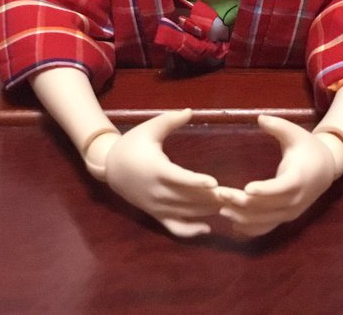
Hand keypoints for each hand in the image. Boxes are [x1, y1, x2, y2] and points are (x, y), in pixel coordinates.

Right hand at [94, 108, 220, 238]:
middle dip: (210, 198)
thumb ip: (171, 120)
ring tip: (227, 205)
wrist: (109, 166)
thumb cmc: (132, 144)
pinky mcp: (155, 214)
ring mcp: (156, 206)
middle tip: (232, 195)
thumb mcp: (150, 128)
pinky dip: (190, 231)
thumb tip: (191, 111)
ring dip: (206, 211)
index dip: (196, 181)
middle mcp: (156, 191)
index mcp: (156, 169)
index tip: (215, 183)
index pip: (179, 178)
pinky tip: (207, 228)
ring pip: (185, 213)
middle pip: (186, 198)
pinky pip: (174, 227)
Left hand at [215, 115, 342, 237]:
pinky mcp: (286, 217)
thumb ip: (278, 126)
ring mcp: (291, 212)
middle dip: (242, 202)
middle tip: (220, 194)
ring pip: (265, 220)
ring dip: (243, 217)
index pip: (280, 188)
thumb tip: (260, 118)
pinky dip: (252, 229)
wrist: (326, 169)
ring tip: (221, 209)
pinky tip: (235, 225)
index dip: (264, 190)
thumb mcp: (295, 133)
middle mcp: (295, 200)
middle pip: (267, 206)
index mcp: (298, 178)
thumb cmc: (308, 147)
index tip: (246, 188)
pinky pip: (269, 227)